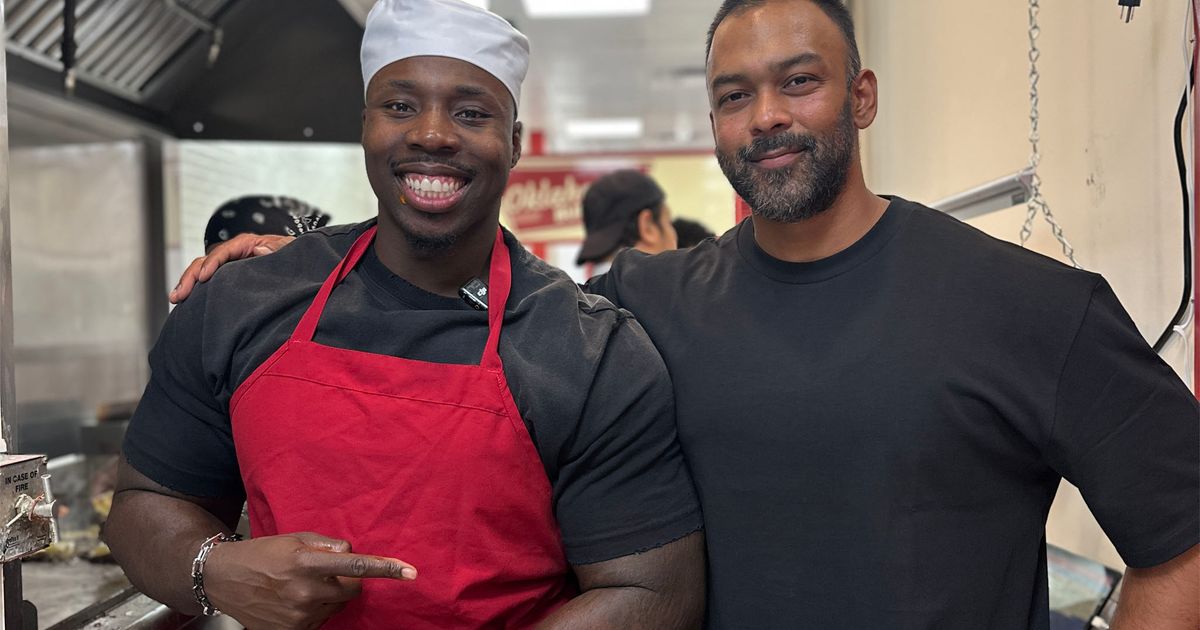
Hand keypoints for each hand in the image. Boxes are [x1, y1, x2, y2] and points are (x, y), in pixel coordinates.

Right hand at [169, 233, 294, 303]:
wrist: (296, 263)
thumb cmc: (292, 255)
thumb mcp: (288, 250)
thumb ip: (276, 249)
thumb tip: (259, 250)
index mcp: (247, 244)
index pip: (224, 251)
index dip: (212, 263)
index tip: (204, 277)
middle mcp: (233, 252)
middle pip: (206, 261)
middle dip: (191, 276)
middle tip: (179, 294)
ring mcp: (228, 265)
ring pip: (202, 270)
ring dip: (187, 284)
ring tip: (175, 299)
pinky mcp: (227, 276)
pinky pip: (207, 281)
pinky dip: (195, 290)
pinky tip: (185, 302)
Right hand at [202, 532, 416, 629]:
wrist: (224, 579)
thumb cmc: (262, 554)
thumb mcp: (296, 538)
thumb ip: (328, 544)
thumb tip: (352, 553)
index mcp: (306, 562)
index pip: (356, 566)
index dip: (386, 568)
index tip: (410, 572)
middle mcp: (304, 592)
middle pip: (352, 589)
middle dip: (348, 580)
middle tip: (325, 572)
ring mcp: (298, 616)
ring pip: (337, 606)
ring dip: (330, 596)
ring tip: (302, 585)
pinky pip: (322, 621)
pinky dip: (316, 610)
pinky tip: (295, 600)